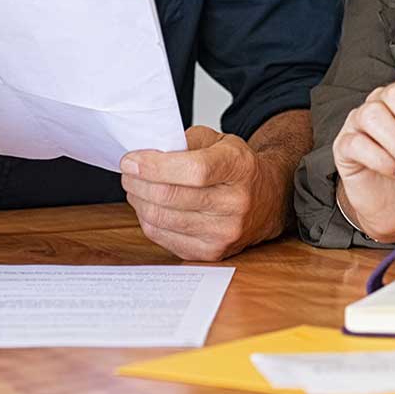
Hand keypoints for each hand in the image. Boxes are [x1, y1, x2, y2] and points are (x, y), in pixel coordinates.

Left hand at [121, 124, 291, 260]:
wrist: (265, 200)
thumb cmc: (236, 168)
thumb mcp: (218, 141)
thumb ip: (184, 143)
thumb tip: (144, 157)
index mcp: (238, 167)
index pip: (193, 170)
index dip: (154, 166)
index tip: (131, 161)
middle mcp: (236, 203)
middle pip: (170, 196)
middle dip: (137, 182)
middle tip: (128, 172)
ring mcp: (224, 232)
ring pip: (161, 219)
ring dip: (138, 201)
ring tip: (135, 188)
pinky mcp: (210, 252)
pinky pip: (163, 237)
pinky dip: (148, 220)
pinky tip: (149, 206)